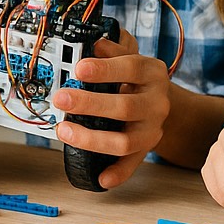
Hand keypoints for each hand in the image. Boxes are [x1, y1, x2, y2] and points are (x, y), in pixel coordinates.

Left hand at [51, 31, 171, 188]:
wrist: (162, 101)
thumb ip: (113, 51)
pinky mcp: (147, 149)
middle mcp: (157, 102)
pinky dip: (118, 174)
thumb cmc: (137, 78)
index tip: (79, 68)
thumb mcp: (129, 57)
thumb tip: (94, 44)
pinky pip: (133, 165)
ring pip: (126, 141)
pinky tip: (101, 179)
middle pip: (125, 107)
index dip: (105, 69)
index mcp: (152, 73)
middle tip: (61, 99)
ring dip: (93, 139)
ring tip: (64, 130)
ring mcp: (153, 129)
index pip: (131, 68)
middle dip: (90, 104)